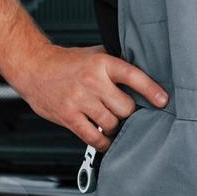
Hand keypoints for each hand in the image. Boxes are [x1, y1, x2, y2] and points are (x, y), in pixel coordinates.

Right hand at [8, 43, 168, 150]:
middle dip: (127, 112)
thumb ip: (115, 63)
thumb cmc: (65, 62)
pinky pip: (94, 137)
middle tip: (123, 110)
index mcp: (102, 63)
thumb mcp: (94, 53)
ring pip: (111, 123)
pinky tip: (104, 138)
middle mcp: (92, 82)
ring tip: (109, 120)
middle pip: (125, 107)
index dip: (151, 90)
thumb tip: (144, 70)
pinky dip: (103, 142)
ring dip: (114, 126)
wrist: (34, 68)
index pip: (133, 76)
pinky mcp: (69, 117)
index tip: (163, 100)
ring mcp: (80, 101)